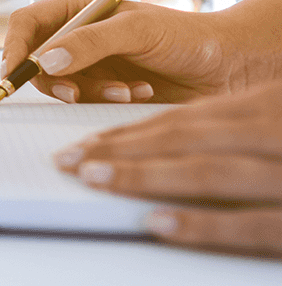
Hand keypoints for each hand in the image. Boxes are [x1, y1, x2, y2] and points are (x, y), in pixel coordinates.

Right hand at [2, 0, 240, 103]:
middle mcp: (77, 36)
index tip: (16, 74)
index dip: (14, 48)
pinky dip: (106, 101)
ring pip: (59, 86)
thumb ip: (88, 43)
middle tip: (74, 93)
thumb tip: (43, 61)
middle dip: (53, 80)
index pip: (27, 24)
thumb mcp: (136, 30)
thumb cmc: (187, 36)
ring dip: (88, 93)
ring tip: (125, 91)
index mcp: (77, 9)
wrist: (227, 67)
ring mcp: (88, 64)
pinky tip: (137, 93)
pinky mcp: (102, 89)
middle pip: (35, 61)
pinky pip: (84, 102)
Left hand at [53, 81, 281, 255]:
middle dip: (120, 149)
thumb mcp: (277, 120)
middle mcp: (274, 129)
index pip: (187, 117)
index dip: (131, 130)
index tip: (87, 142)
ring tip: (93, 179)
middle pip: (184, 138)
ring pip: (205, 170)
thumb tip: (171, 145)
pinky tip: (155, 222)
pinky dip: (199, 223)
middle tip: (68, 159)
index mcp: (267, 106)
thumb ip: (239, 127)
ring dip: (144, 175)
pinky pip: (249, 223)